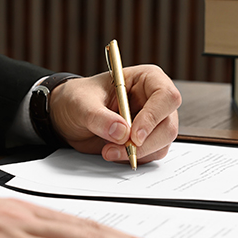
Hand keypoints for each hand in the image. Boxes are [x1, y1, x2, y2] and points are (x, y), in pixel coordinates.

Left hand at [49, 65, 180, 163]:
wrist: (69, 116)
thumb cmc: (78, 99)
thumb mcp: (81, 104)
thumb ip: (100, 117)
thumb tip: (122, 132)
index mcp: (146, 79)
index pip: (166, 96)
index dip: (153, 117)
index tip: (133, 135)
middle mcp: (155, 100)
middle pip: (168, 125)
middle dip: (144, 143)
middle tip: (117, 149)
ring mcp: (154, 122)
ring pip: (162, 143)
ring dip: (137, 153)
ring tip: (108, 151)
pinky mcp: (148, 140)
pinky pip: (152, 154)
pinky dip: (134, 158)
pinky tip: (114, 152)